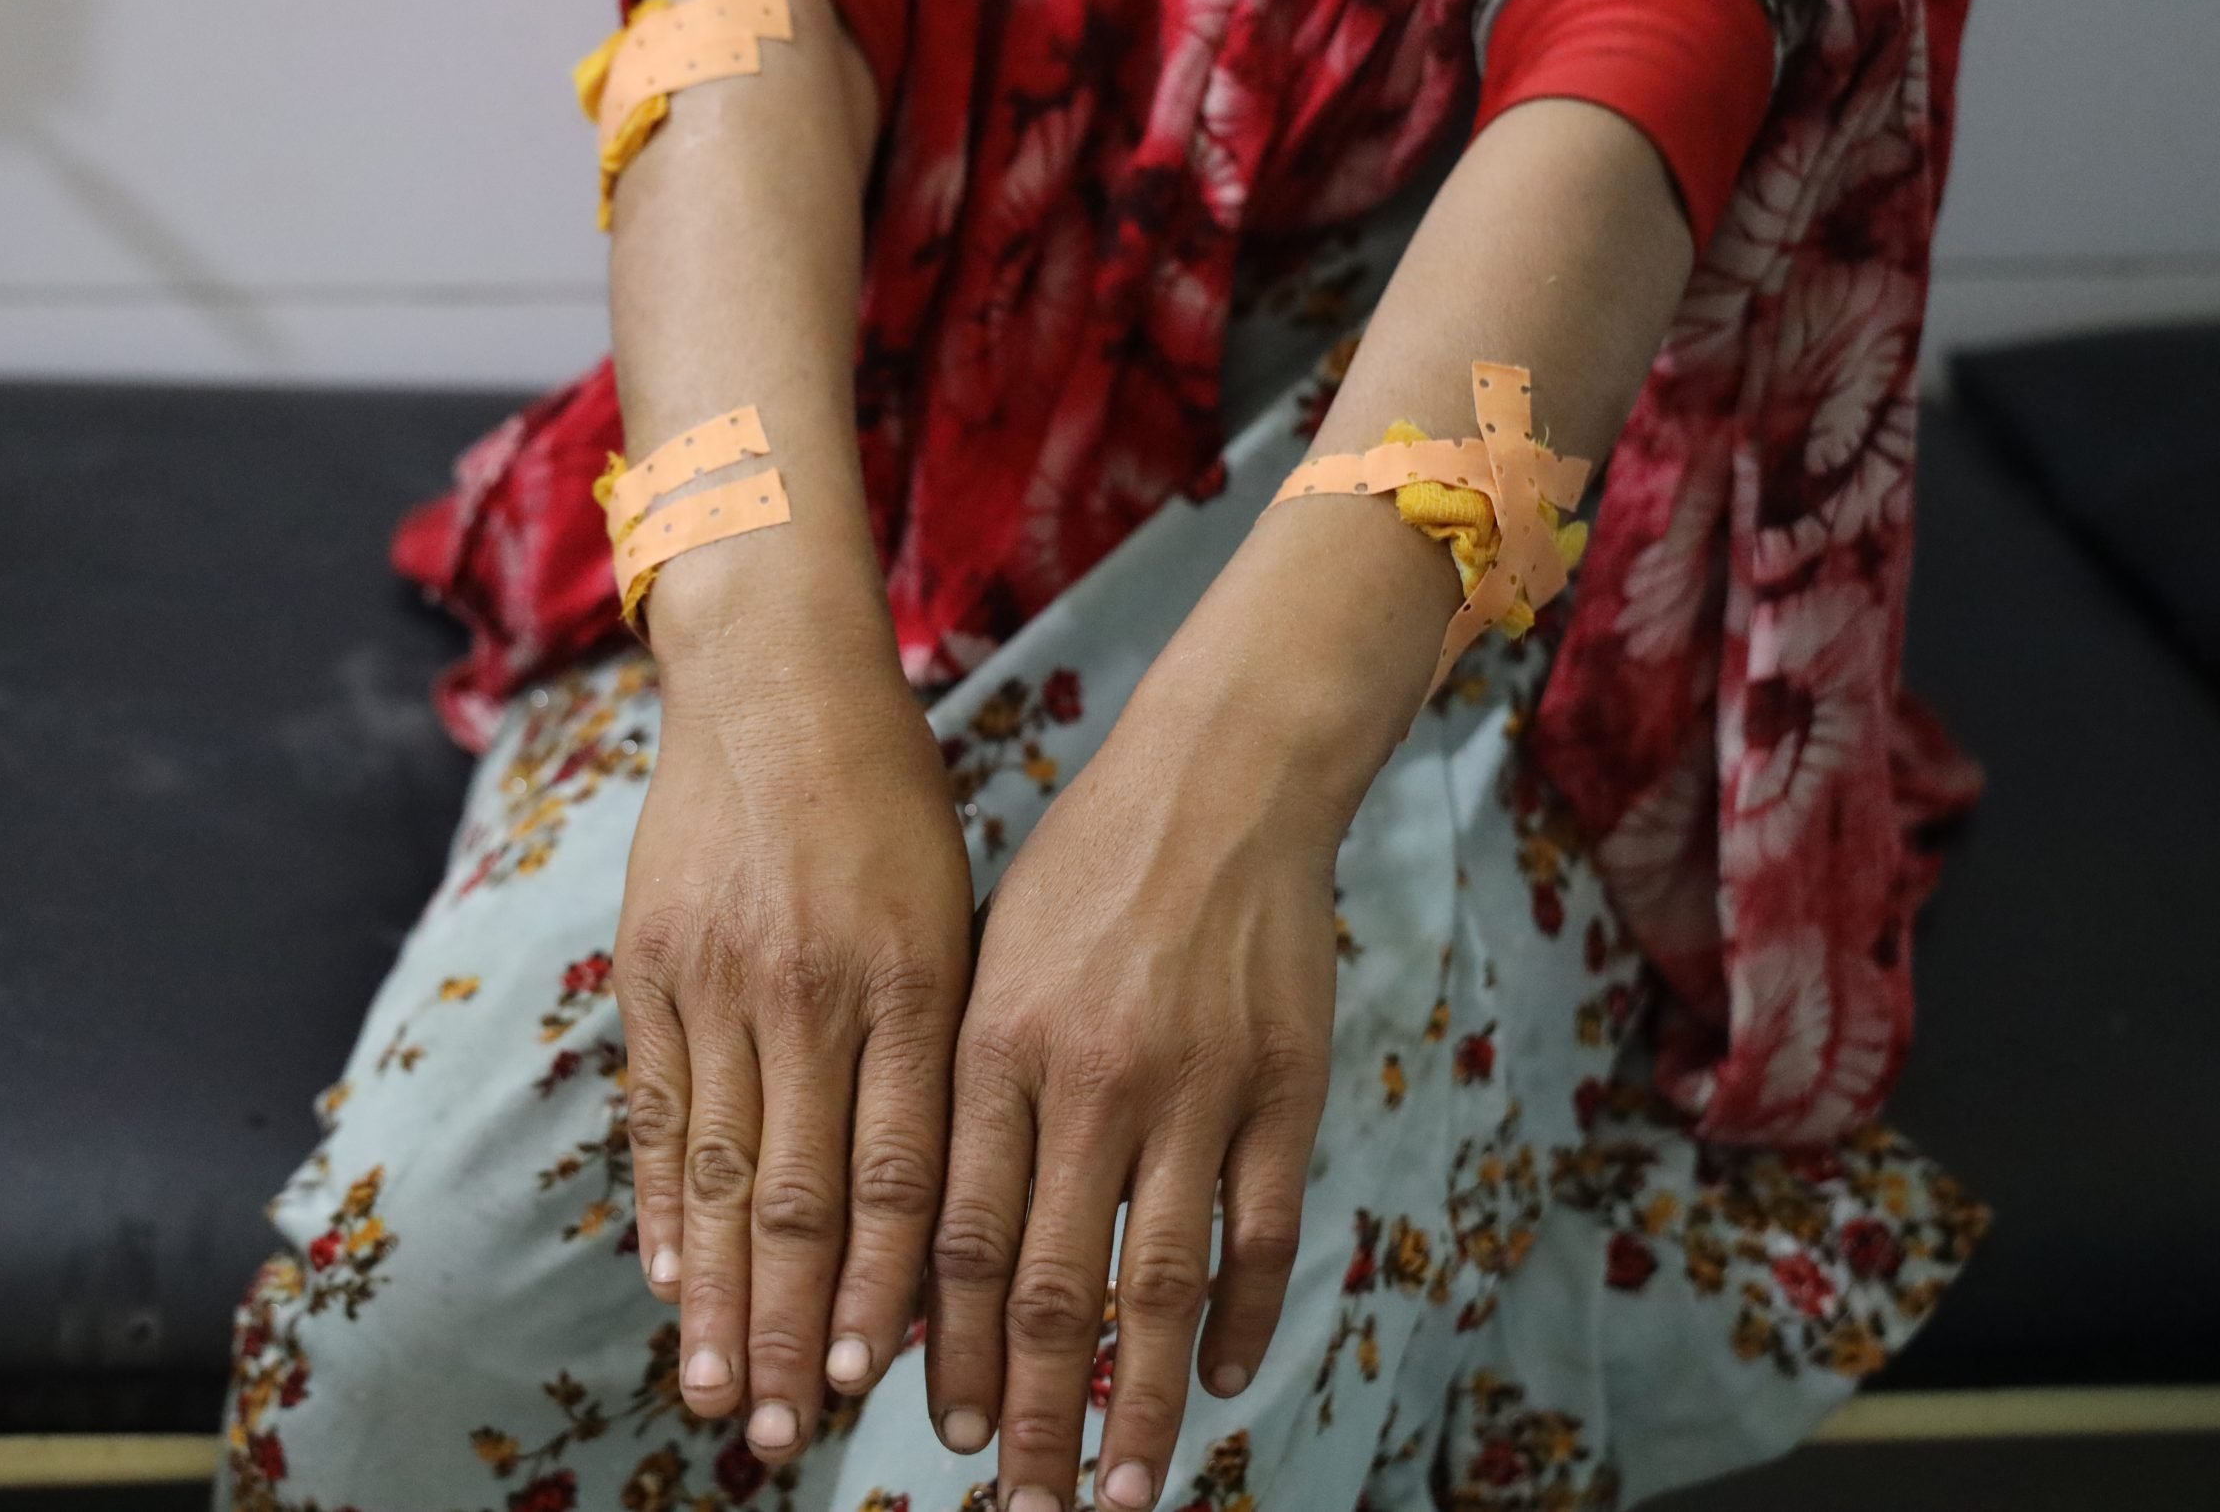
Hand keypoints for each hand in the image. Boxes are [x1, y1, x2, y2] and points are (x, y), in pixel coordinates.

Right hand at [614, 561, 972, 1464]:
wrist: (777, 678)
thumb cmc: (894, 801)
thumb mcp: (955, 906)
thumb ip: (944, 1041)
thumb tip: (940, 1194)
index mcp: (914, 977)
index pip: (898, 1167)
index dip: (880, 1286)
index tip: (869, 1380)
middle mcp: (813, 989)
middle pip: (795, 1195)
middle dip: (787, 1326)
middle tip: (778, 1432)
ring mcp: (720, 979)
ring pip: (712, 1169)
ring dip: (713, 1295)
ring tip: (712, 1392)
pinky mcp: (651, 965)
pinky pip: (652, 1107)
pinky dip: (656, 1202)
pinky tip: (662, 1279)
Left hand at [924, 657, 1344, 1511]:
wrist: (1221, 780)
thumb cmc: (1083, 872)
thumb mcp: (987, 960)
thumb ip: (964, 1093)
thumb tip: (935, 1243)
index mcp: (993, 1046)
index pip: (959, 1237)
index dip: (949, 1350)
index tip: (945, 1433)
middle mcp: (1086, 1079)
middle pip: (1054, 1287)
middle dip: (1034, 1415)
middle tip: (1023, 1507)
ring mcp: (1193, 1088)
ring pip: (1158, 1283)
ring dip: (1136, 1405)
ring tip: (1120, 1493)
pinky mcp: (1284, 1086)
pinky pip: (1261, 1232)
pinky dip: (1239, 1321)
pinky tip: (1214, 1385)